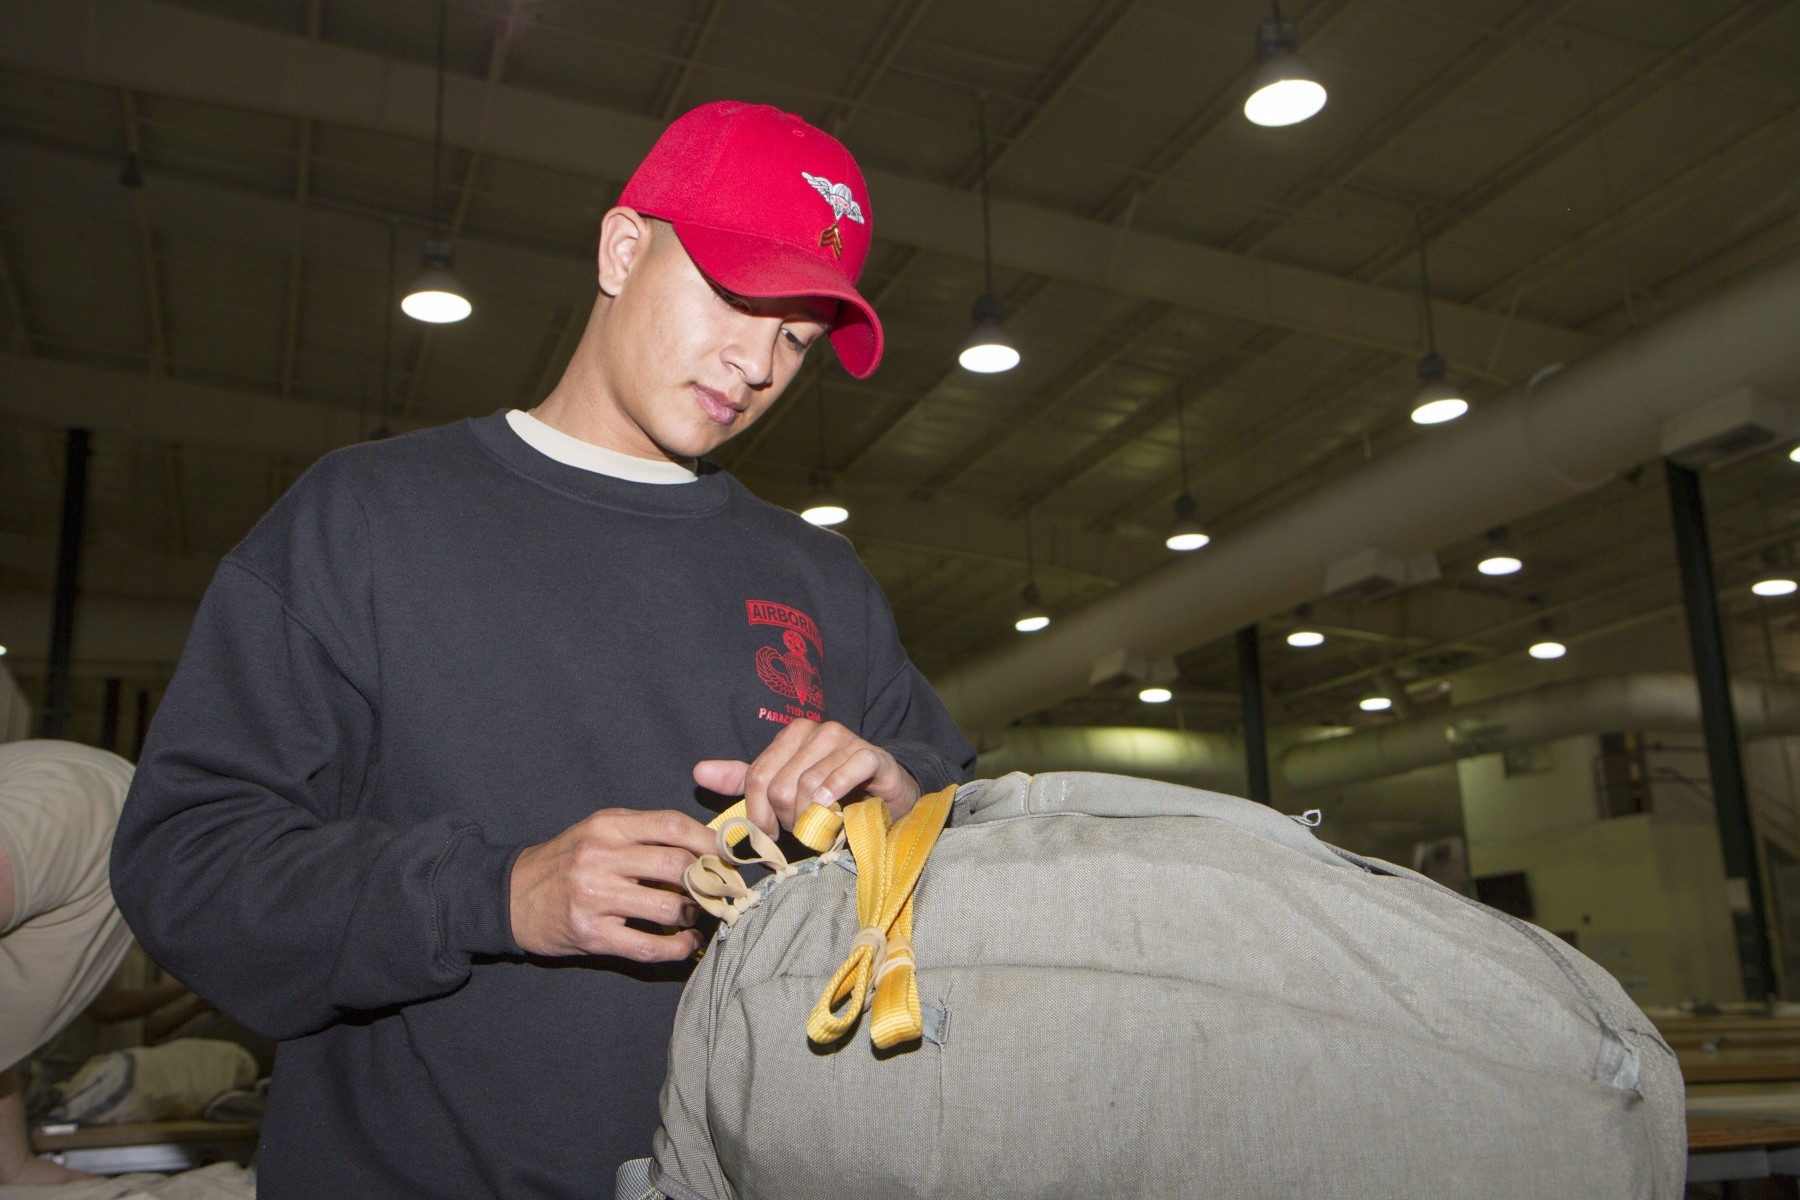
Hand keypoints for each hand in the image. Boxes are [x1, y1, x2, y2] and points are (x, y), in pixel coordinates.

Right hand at [509, 809, 712, 961]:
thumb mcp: (598, 831)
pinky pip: (649, 946)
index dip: (709, 841)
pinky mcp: (591, 934)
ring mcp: (595, 898)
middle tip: (721, 889)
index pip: (672, 825)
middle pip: (678, 865)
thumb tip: (702, 843)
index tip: (728, 854)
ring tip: (697, 914)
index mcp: (608, 826)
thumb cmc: (565, 862)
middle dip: (709, 880)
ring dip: (694, 915)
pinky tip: (686, 943)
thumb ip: (643, 833)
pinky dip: (677, 948)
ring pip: (669, 907)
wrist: (510, 896)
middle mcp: (601, 858)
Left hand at [693, 719, 920, 835]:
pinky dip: (834, 798)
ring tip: (820, 826)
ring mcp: (846, 740)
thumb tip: (699, 772)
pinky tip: (834, 810)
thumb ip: (743, 780)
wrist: (883, 798)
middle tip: (801, 829)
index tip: (769, 832)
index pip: (757, 777)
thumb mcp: (782, 788)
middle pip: (781, 785)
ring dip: (811, 817)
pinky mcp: (871, 755)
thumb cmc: (830, 795)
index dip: (759, 813)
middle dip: (788, 818)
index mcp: (792, 734)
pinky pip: (844, 775)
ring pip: (809, 785)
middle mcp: (817, 731)